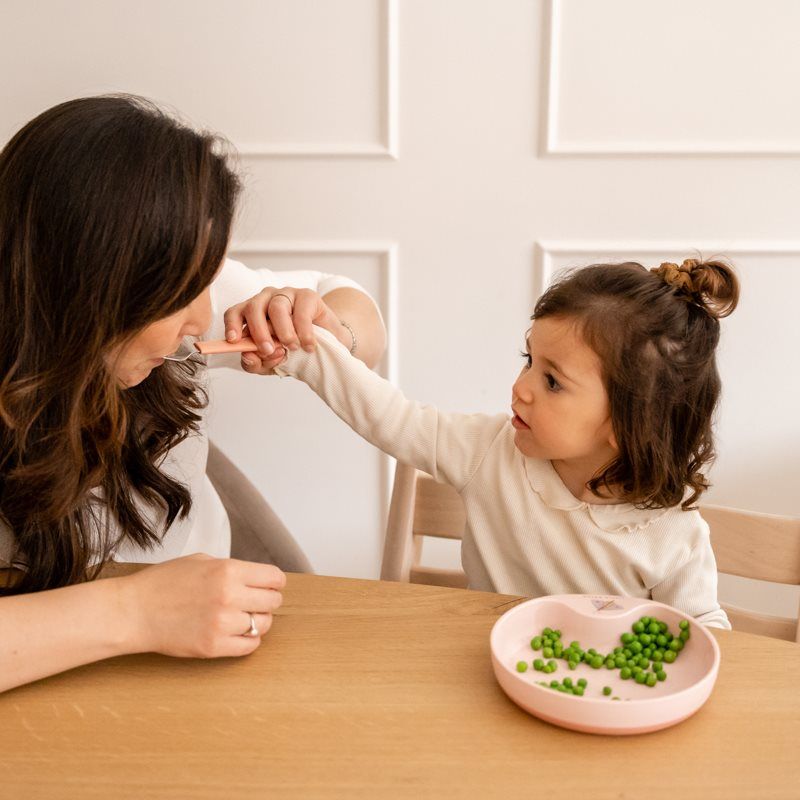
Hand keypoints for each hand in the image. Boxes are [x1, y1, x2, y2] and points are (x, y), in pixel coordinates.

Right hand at [119, 554, 285, 657]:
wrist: (134, 611)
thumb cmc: (163, 583)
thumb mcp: (201, 561)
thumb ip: (231, 569)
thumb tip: (256, 577)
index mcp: (228, 571)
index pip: (274, 578)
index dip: (275, 582)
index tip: (272, 585)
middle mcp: (229, 597)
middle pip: (273, 602)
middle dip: (268, 601)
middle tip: (257, 602)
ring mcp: (222, 624)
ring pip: (263, 625)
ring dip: (258, 621)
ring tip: (243, 617)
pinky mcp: (213, 647)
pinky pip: (249, 647)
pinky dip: (248, 640)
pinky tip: (237, 633)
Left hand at [223, 286, 351, 373]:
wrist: (328, 347)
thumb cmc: (295, 350)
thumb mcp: (272, 362)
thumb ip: (256, 363)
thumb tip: (248, 357)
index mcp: (253, 314)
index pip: (235, 313)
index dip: (232, 324)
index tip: (233, 340)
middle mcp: (266, 300)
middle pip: (253, 308)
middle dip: (258, 332)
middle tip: (267, 350)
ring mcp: (287, 295)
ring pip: (276, 307)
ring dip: (283, 331)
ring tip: (292, 347)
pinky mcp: (307, 296)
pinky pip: (301, 312)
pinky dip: (303, 332)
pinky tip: (308, 346)